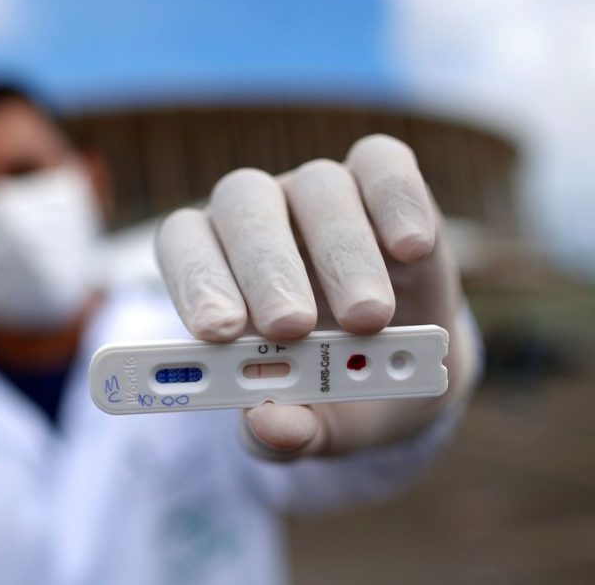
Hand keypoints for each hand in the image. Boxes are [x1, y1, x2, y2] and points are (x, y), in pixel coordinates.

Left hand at [155, 134, 477, 458]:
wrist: (407, 371)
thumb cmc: (334, 391)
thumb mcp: (311, 425)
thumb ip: (283, 432)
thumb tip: (269, 427)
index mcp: (216, 265)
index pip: (184, 246)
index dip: (195, 282)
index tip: (218, 334)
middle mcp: (259, 217)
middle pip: (244, 209)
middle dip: (266, 271)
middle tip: (290, 329)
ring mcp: (319, 193)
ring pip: (318, 189)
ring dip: (340, 254)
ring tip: (367, 321)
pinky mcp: (383, 182)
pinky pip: (382, 164)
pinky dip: (396, 201)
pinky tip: (410, 249)